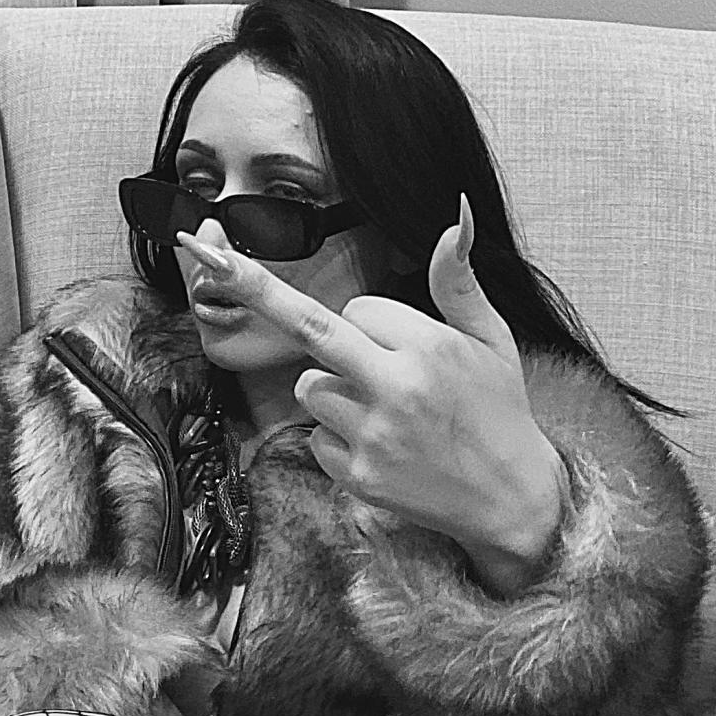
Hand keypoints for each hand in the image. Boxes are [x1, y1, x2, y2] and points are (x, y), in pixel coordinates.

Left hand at [176, 197, 565, 594]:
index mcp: (428, 347)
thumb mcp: (492, 340)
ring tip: (386, 416)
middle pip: (310, 328)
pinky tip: (383, 450)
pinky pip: (317, 439)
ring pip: (311, 388)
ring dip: (332, 391)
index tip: (401, 345)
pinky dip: (338, 440)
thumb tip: (454, 215)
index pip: (360, 310)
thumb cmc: (500, 412)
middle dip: (255, 287)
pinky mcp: (359, 476)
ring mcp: (373, 435)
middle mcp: (396, 388)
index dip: (373, 323)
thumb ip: (459, 281)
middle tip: (204, 250)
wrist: (510, 500)